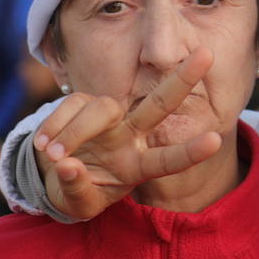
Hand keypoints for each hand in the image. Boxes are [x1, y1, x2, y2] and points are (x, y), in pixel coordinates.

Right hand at [33, 48, 222, 220]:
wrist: (55, 176)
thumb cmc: (79, 192)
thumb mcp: (79, 204)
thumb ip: (77, 189)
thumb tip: (68, 166)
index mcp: (139, 165)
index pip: (168, 160)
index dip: (190, 152)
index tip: (215, 140)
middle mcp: (132, 135)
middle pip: (160, 104)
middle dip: (182, 79)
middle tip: (207, 54)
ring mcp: (110, 117)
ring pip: (102, 108)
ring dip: (75, 133)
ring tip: (53, 155)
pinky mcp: (83, 103)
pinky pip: (72, 105)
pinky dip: (55, 125)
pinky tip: (44, 144)